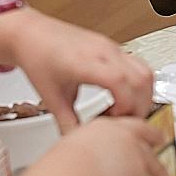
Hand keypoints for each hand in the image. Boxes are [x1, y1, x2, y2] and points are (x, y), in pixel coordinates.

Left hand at [0, 8, 153, 131]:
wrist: (30, 34)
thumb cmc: (38, 57)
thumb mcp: (50, 97)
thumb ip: (67, 123)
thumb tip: (78, 142)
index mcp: (85, 63)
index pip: (120, 83)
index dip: (125, 107)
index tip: (115, 121)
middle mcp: (103, 51)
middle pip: (141, 79)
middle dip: (139, 106)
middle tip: (124, 122)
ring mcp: (111, 47)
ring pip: (145, 70)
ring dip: (143, 95)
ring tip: (124, 111)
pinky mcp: (113, 47)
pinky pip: (138, 65)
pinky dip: (137, 85)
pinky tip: (120, 96)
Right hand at [38, 117, 168, 175]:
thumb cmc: (63, 163)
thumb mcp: (76, 142)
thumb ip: (91, 146)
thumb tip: (85, 156)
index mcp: (113, 129)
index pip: (139, 128)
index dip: (152, 135)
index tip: (159, 138)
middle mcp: (129, 146)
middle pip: (150, 156)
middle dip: (156, 167)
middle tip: (162, 173)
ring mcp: (137, 169)